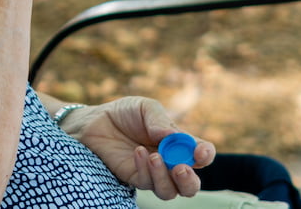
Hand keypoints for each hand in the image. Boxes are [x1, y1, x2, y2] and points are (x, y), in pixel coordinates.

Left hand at [58, 97, 215, 199]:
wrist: (95, 121)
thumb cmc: (124, 113)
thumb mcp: (145, 108)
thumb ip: (160, 121)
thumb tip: (174, 137)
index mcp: (179, 143)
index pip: (201, 154)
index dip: (205, 155)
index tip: (199, 152)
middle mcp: (170, 162)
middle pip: (190, 184)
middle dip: (189, 180)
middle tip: (181, 167)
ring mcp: (153, 173)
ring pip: (170, 191)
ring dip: (165, 177)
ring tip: (154, 156)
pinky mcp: (135, 178)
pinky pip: (147, 183)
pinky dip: (145, 169)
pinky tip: (138, 152)